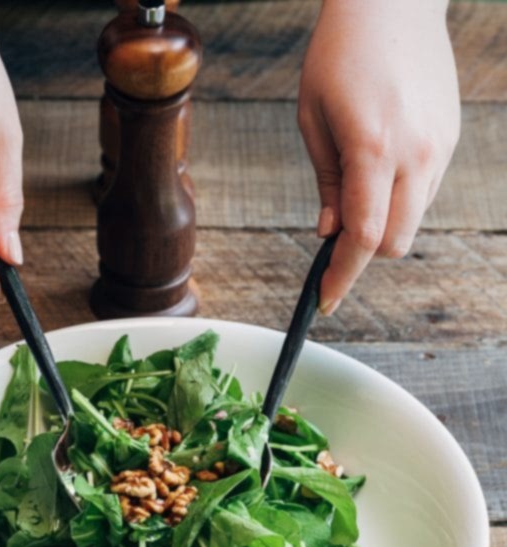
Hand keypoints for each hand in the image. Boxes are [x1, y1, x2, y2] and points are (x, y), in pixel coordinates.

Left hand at [298, 0, 459, 313]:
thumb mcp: (314, 121)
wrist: (394, 2)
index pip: (363, 237)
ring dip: (383, 228)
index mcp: (373, 148)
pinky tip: (381, 172)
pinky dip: (400, 202)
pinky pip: (425, 193)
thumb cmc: (340, 54)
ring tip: (357, 194)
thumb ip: (327, 184)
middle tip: (335, 241)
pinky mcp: (449, 140)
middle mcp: (415, 153)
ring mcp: (438, 147)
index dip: (342, 276)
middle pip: (394, 242)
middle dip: (363, 256)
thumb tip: (330, 233)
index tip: (325, 300)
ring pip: (413, 221)